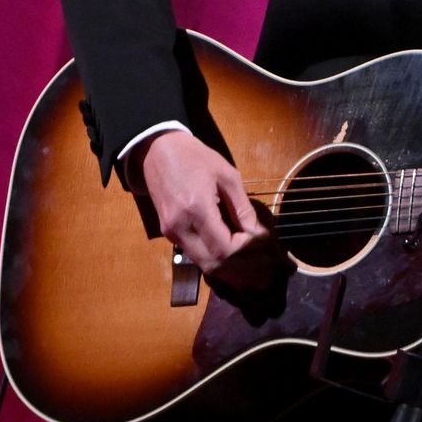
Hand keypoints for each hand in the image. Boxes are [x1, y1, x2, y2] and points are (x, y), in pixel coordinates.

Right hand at [130, 132, 278, 287]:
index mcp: (197, 208)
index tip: (262, 244)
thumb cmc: (196, 158)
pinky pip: (194, 255)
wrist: (159, 151)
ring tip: (251, 269)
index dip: (245, 252)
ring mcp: (171, 233)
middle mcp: (180, 227)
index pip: (224, 248)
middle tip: (262, 271)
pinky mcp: (168, 234)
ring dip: (227, 269)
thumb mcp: (227, 175)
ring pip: (202, 264)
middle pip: (212, 264)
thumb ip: (241, 206)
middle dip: (239, 270)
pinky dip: (214, 259)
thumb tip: (256, 232)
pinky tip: (231, 257)